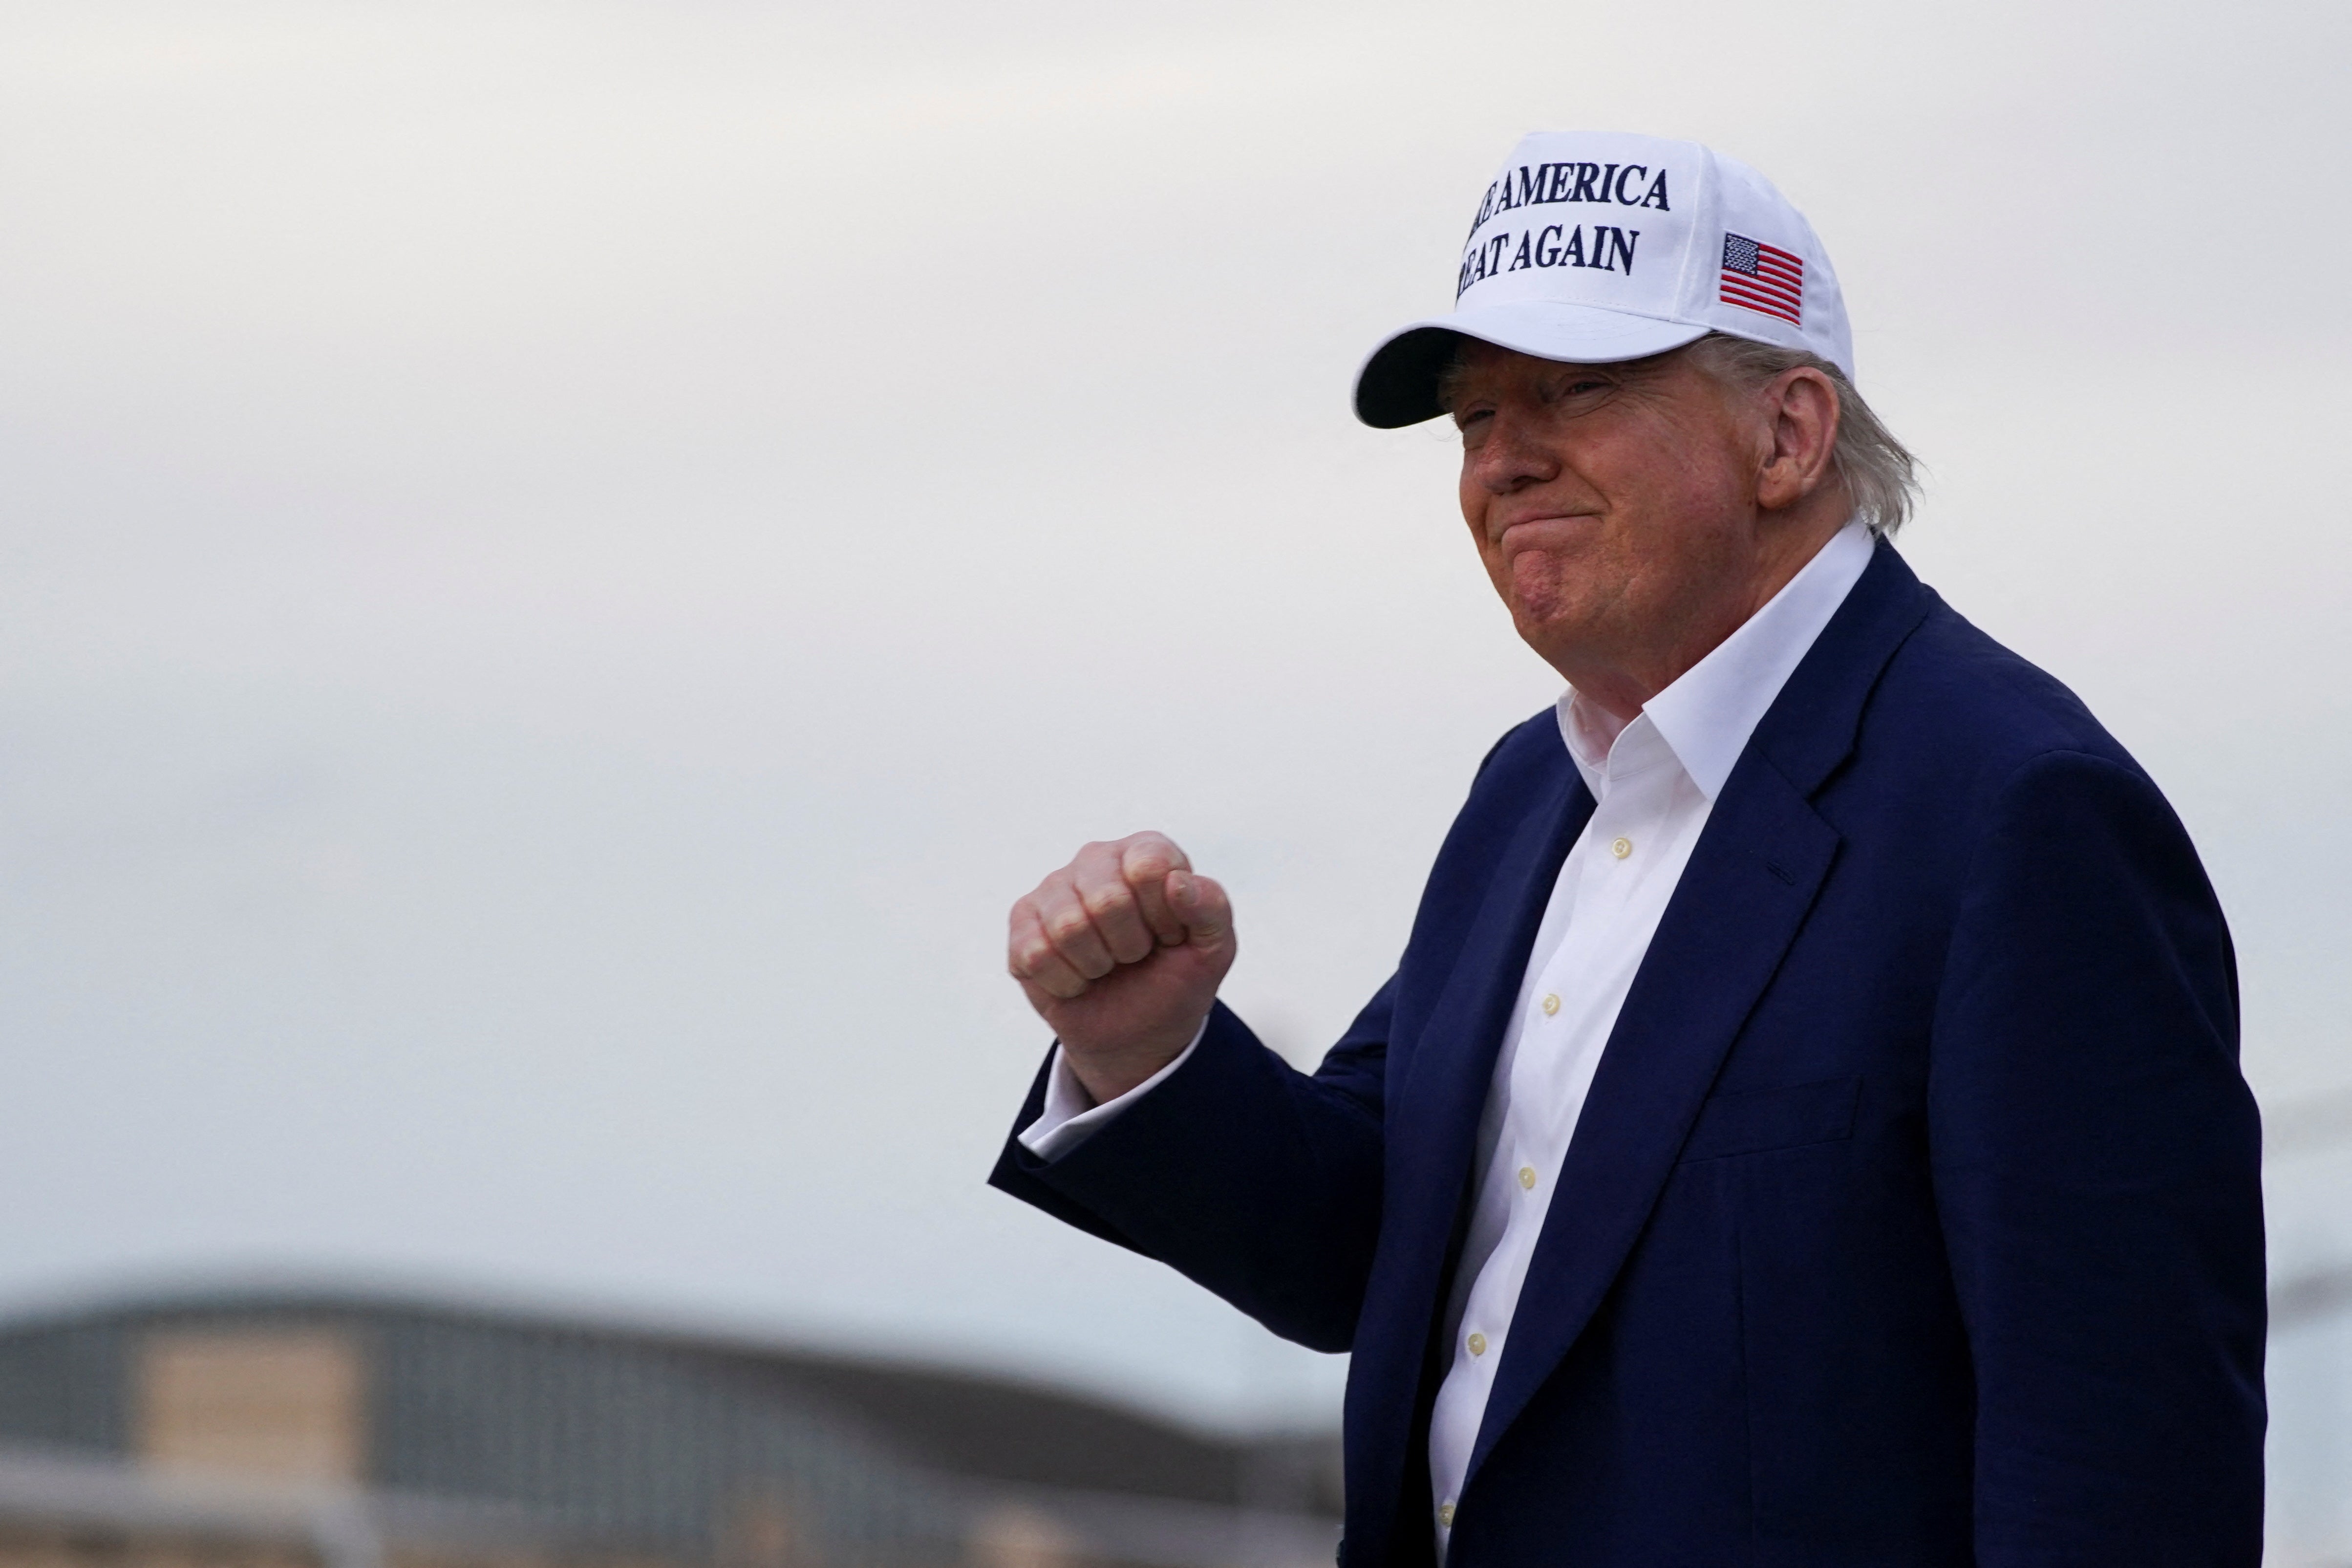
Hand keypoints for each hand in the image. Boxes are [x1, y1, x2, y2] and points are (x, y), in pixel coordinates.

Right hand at [1007, 831, 1235, 1104]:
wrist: (1138, 1033)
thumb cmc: (1176, 978)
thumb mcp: (1214, 949)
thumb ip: (1212, 908)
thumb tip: (1177, 882)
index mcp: (1145, 851)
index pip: (1148, 868)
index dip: (1163, 916)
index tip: (1169, 936)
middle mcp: (1096, 858)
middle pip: (1106, 900)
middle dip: (1129, 947)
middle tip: (1134, 955)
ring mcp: (1053, 888)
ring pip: (1067, 928)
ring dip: (1096, 966)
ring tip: (1106, 966)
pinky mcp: (1022, 922)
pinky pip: (1035, 953)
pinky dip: (1067, 982)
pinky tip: (1078, 978)